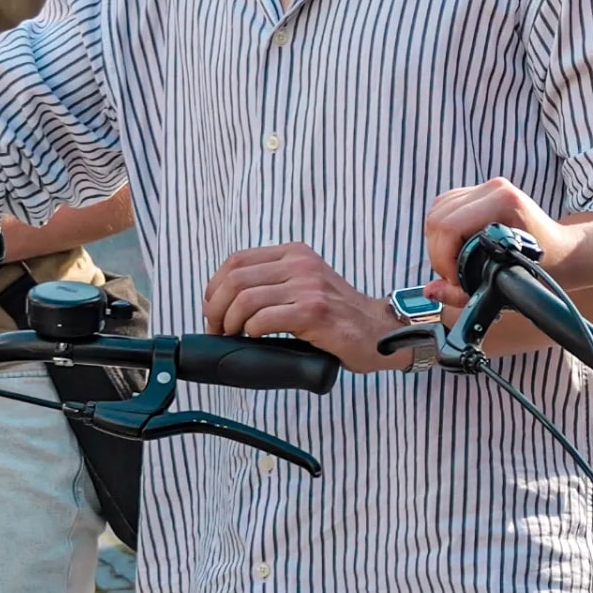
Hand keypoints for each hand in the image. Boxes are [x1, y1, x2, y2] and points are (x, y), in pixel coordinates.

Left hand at [207, 242, 413, 374]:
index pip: (236, 260)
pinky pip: (264, 320)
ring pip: (245, 299)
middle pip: (236, 278)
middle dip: (216, 308)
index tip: (213, 310)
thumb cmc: (339, 316)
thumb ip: (275, 282)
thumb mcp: (306, 284)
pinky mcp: (314, 312)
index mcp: (295, 254)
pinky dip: (251, 332)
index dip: (215, 287)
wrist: (379, 331)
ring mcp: (308, 287)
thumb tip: (226, 300)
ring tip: (234, 336)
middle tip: (218, 329)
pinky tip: (255, 339)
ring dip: (230, 323)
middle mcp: (301, 264)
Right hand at [421, 181, 576, 305]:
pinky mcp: (480, 192)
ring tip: (455, 265)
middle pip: (438, 218)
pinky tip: (455, 250)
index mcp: (504, 202)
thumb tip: (431, 291)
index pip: (449, 227)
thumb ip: (463, 293)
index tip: (456, 281)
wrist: (567, 251)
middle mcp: (494, 189)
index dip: (444, 259)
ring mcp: (487, 187)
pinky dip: (443, 232)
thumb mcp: (507, 284)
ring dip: (438, 243)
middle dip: (439, 254)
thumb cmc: (547, 267)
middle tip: (454, 277)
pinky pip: (445, 208)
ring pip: (437, 211)